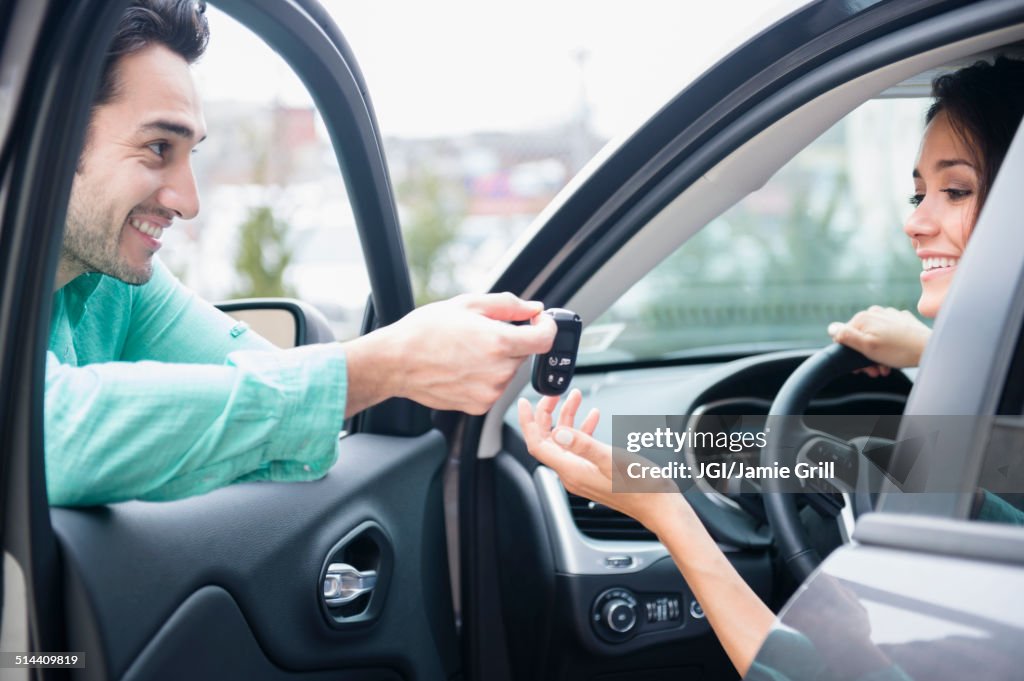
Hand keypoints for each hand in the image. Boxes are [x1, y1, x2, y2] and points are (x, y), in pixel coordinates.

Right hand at [378, 292, 556, 413]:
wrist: (396, 362)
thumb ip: (508, 305)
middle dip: (512, 340)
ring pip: (509, 371)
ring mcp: (490, 392)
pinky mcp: (480, 406)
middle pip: (525, 353)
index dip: (545, 325)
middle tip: (482, 332)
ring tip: (467, 350)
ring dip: (498, 359)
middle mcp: (499, 371)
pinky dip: (486, 376)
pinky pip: (494, 387)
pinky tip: (463, 367)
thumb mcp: (467, 304)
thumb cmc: (425, 331)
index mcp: (500, 343)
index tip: (538, 320)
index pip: (545, 338)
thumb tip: (533, 308)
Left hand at [518, 389, 685, 534]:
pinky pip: (580, 447)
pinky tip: (594, 417)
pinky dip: (583, 429)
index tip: (525, 403)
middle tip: (555, 395)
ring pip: (565, 441)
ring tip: (576, 398)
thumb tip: (559, 432)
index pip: (537, 444)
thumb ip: (584, 445)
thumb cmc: (640, 487)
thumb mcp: (611, 460)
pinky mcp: (594, 472)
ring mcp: (583, 473)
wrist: (659, 507)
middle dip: (548, 414)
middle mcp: (572, 474)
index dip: (528, 422)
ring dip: (568, 417)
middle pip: (548, 440)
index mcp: (571, 471)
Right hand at [827, 306, 930, 376]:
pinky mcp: (902, 321)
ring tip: (885, 367)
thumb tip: (831, 328)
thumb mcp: (867, 347)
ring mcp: (890, 315)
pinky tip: (894, 357)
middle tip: (874, 371)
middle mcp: (875, 312)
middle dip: (863, 356)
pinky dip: (887, 346)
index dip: (849, 354)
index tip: (860, 368)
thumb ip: (846, 336)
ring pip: (874, 336)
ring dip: (875, 354)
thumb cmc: (899, 350)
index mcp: (863, 318)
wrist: (930, 348)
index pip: (844, 336)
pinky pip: (888, 334)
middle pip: (859, 337)